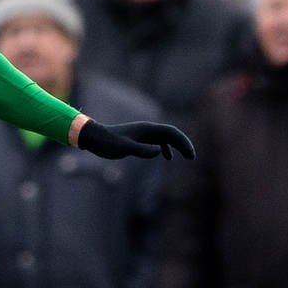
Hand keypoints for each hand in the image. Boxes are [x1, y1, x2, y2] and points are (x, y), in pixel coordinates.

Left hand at [75, 117, 195, 160]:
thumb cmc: (108, 143)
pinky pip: (158, 141)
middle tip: (192, 157)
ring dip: (177, 146)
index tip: (190, 154)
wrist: (94, 138)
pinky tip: (167, 157)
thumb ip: (142, 150)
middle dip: (184, 144)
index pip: (171, 133)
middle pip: (172, 134)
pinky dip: (166, 148)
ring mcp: (144, 134)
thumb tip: (160, 152)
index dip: (183, 142)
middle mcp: (148, 129)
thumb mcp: (125, 148)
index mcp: (147, 130)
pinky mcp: (139, 139)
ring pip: (166, 138)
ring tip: (186, 157)